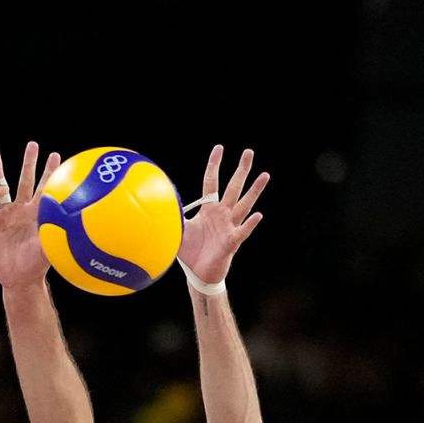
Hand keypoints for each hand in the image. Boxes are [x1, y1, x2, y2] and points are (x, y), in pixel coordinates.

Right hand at [0, 143, 60, 289]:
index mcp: (37, 214)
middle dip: (29, 163)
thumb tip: (65, 224)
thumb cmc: (36, 266)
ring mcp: (7, 216)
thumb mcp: (45, 250)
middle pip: (25, 181)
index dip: (51, 172)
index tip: (56, 154)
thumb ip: (52, 235)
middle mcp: (22, 211)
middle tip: (32, 144)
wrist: (17, 278)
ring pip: (1, 188)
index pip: (46, 188)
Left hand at [177, 145, 268, 283]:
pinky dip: (250, 224)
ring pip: (244, 205)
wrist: (198, 274)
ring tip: (264, 175)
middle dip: (241, 170)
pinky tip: (258, 215)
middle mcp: (222, 215)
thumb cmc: (190, 252)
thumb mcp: (178, 230)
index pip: (212, 182)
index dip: (214, 165)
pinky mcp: (232, 242)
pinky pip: (242, 231)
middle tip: (249, 152)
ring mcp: (229, 227)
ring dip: (254, 191)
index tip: (219, 148)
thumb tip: (158, 200)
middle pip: (233, 188)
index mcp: (209, 210)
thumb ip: (173, 215)